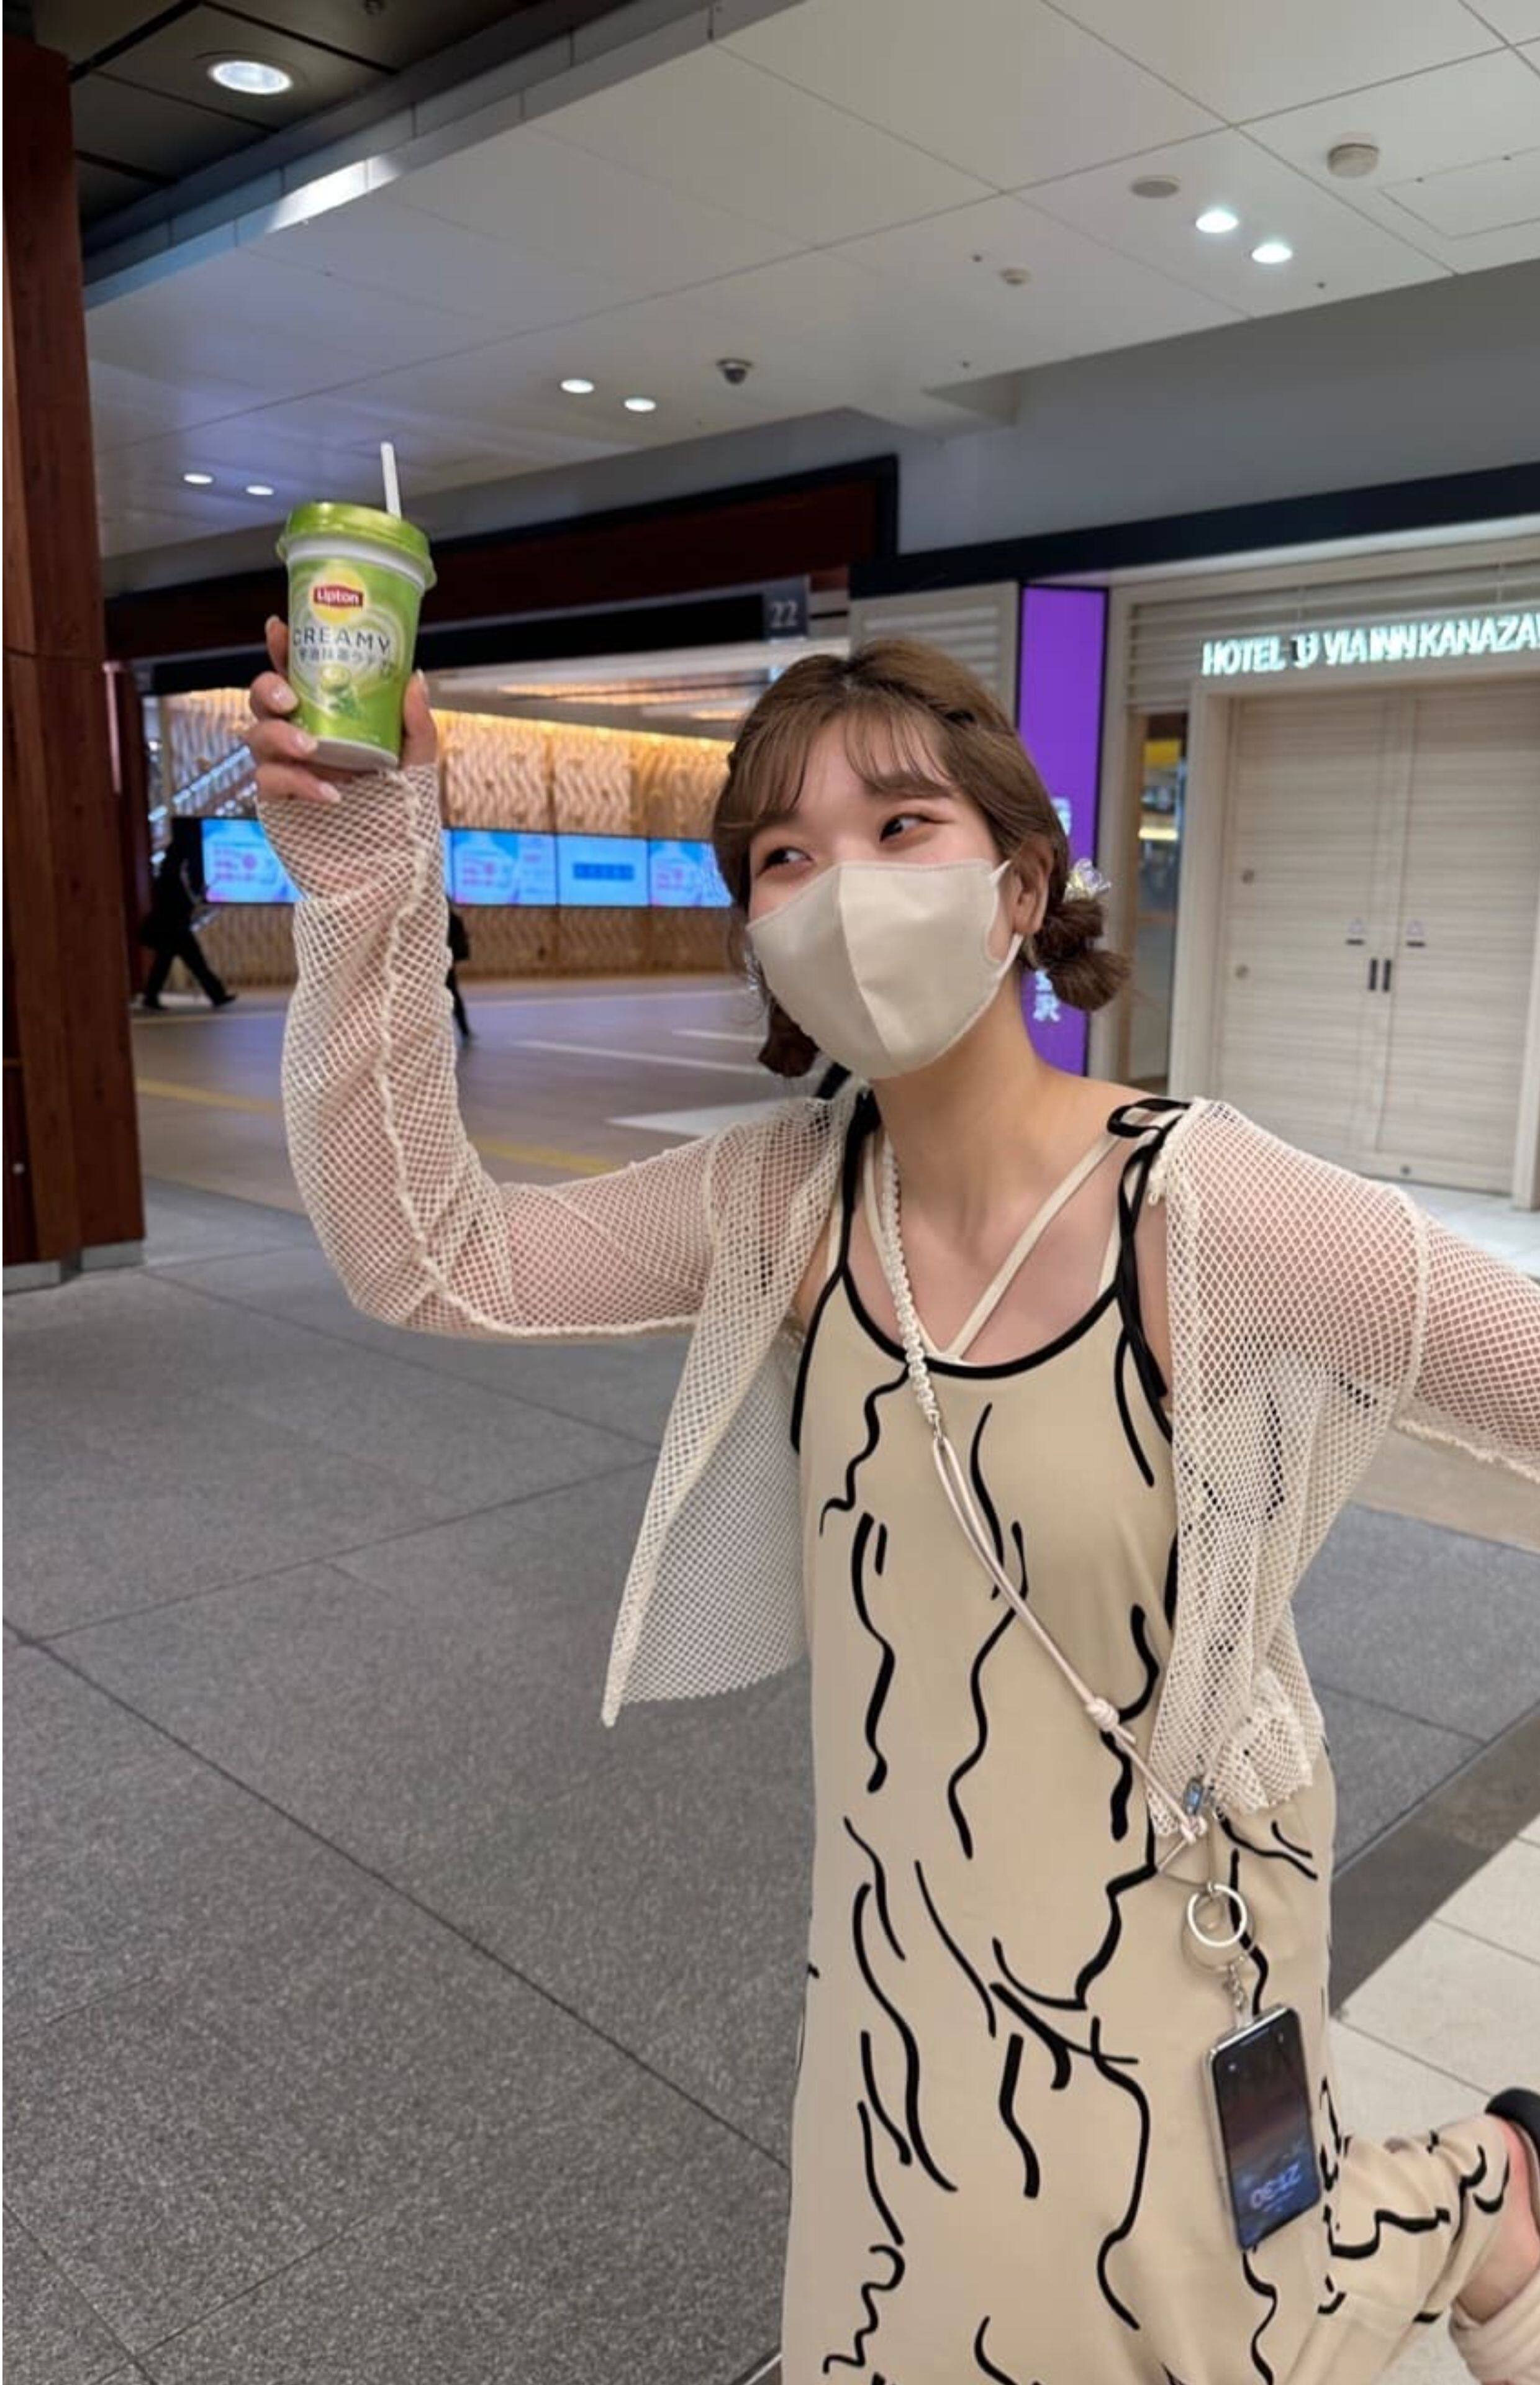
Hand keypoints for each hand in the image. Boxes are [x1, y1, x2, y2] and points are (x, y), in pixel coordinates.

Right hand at [244, 617, 437, 804]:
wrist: (388, 862)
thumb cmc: (398, 808)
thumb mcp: (415, 761)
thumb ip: (416, 724)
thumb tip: (415, 678)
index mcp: (324, 718)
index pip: (295, 675)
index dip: (281, 650)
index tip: (279, 627)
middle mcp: (298, 738)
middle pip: (261, 700)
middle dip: (267, 689)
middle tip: (290, 698)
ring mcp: (285, 769)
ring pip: (256, 738)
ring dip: (280, 737)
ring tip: (311, 748)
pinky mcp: (278, 802)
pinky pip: (270, 782)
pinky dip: (298, 783)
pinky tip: (330, 792)